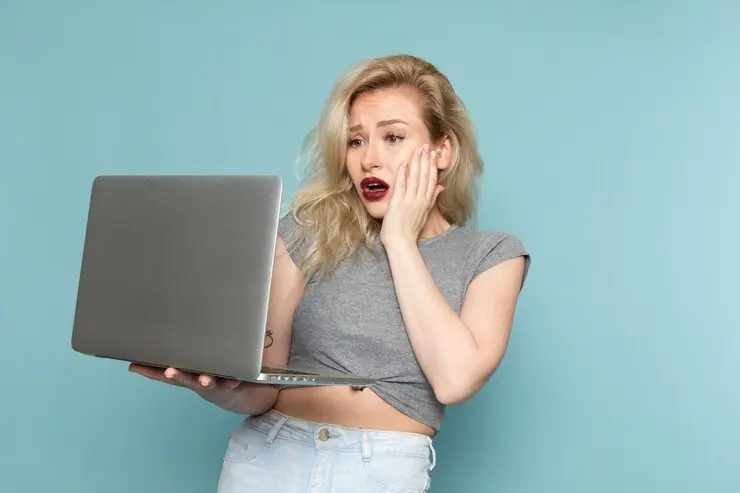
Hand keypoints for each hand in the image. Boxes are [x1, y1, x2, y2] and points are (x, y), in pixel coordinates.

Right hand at [128, 363, 275, 404]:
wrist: (237, 392)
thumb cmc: (209, 371)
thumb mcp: (192, 360)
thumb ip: (177, 351)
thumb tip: (153, 341)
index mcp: (185, 372)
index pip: (162, 371)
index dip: (149, 369)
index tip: (135, 366)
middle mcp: (196, 379)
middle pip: (182, 378)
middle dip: (175, 375)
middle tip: (169, 372)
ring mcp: (213, 383)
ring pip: (206, 382)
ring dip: (204, 381)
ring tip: (203, 379)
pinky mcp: (230, 385)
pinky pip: (231, 382)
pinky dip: (233, 381)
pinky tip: (235, 380)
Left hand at [380, 144, 443, 246]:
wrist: (401, 244)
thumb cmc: (409, 231)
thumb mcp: (424, 214)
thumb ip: (432, 199)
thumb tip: (440, 187)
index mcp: (426, 202)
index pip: (432, 180)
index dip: (432, 166)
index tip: (433, 154)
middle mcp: (419, 200)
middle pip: (425, 176)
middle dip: (426, 160)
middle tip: (426, 146)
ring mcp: (409, 201)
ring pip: (415, 178)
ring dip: (417, 162)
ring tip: (418, 150)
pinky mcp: (398, 203)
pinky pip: (401, 185)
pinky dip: (403, 173)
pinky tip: (404, 162)